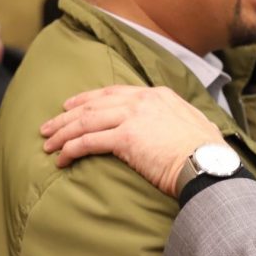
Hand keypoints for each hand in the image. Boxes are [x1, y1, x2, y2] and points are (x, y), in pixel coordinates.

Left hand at [40, 85, 224, 196]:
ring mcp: (133, 116)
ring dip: (63, 133)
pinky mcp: (125, 137)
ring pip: (86, 121)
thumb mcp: (191, 124)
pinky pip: (88, 141)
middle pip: (94, 104)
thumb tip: (171, 130)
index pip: (113, 92)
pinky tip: (61, 158)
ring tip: (47, 145)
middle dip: (67, 116)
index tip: (71, 106)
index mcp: (157, 95)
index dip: (88, 99)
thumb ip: (174, 120)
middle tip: (48, 127)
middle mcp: (142, 100)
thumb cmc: (205, 152)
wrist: (208, 162)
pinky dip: (71, 149)